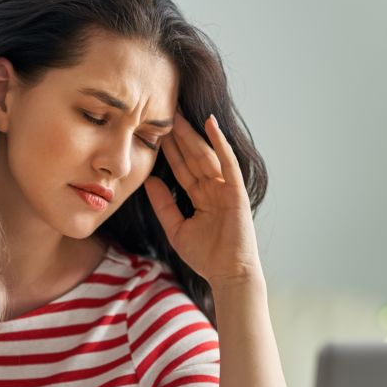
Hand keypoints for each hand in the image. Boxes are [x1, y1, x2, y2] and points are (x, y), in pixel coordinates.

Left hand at [144, 114, 262, 289]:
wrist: (228, 274)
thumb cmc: (206, 256)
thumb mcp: (175, 228)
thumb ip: (163, 204)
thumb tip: (149, 181)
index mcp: (202, 196)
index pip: (182, 168)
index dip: (169, 150)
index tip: (154, 131)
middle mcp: (214, 188)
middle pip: (192, 157)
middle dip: (178, 136)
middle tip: (164, 111)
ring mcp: (226, 188)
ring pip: (206, 156)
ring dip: (192, 134)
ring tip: (178, 114)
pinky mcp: (236, 190)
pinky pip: (227, 162)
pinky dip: (219, 143)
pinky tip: (210, 124)